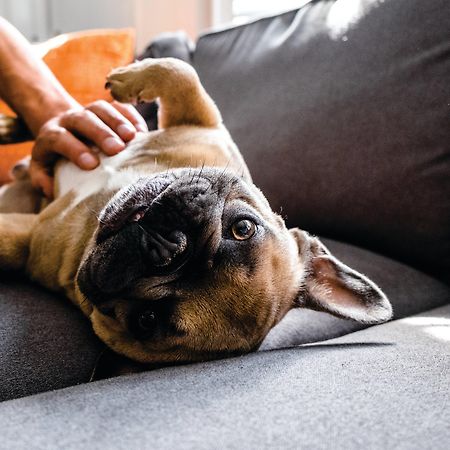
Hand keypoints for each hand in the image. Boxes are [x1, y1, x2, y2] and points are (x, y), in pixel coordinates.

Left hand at [30, 100, 147, 197]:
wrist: (65, 130)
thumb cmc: (57, 158)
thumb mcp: (42, 169)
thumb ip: (42, 179)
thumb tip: (52, 191)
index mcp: (51, 135)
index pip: (59, 137)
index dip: (75, 149)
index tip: (92, 165)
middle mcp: (69, 119)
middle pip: (83, 119)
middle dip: (101, 133)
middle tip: (117, 149)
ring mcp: (89, 110)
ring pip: (102, 108)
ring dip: (119, 122)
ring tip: (134, 137)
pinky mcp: (107, 109)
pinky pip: (120, 106)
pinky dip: (132, 117)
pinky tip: (142, 132)